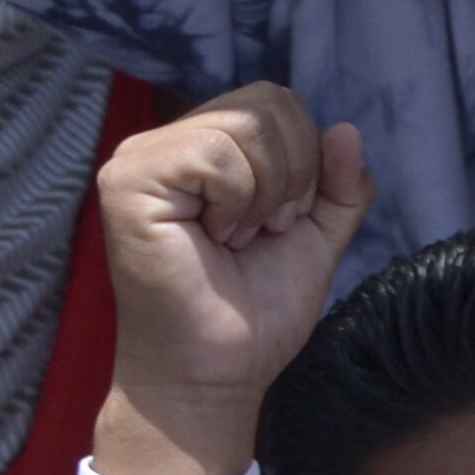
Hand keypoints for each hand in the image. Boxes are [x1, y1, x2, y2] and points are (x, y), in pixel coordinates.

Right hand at [91, 83, 375, 474]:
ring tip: (236, 239)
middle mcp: (164, 143)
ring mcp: (138, 160)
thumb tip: (347, 129)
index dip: (306, 160)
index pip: (277, 102)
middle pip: (269, 103)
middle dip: (294, 174)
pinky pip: (214, 152)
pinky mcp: (126, 183)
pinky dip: (236, 201)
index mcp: (203, 147)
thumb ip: (340, 183)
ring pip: (246, 125)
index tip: (282, 222)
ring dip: (266, 193)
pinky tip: (214, 239)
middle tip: (262, 232)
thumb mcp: (317, 234)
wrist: (219, 372)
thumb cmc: (257, 309)